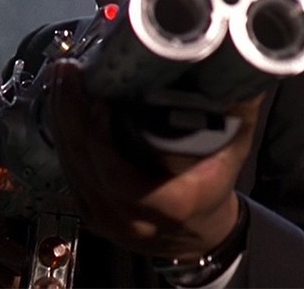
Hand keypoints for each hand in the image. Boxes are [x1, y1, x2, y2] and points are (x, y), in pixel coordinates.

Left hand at [42, 59, 262, 259]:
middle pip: (84, 165)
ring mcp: (105, 217)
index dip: (101, 137)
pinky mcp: (90, 210)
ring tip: (62, 78)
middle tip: (69, 72)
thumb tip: (242, 68)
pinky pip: (68, 170)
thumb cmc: (213, 189)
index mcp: (167, 205)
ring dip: (61, 118)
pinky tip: (62, 105)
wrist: (199, 235)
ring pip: (70, 165)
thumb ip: (238, 112)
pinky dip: (62, 135)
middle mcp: (130, 217)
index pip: (118, 175)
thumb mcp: (233, 152)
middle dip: (71, 114)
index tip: (99, 97)